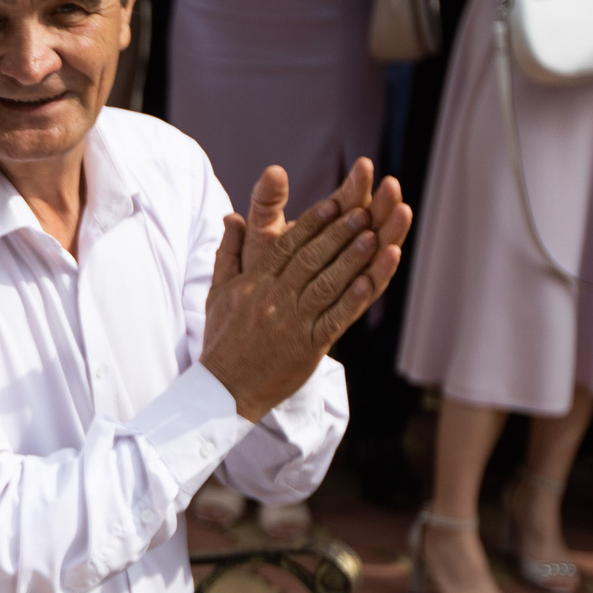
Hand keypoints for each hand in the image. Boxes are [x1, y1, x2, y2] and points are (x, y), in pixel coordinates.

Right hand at [199, 157, 409, 420]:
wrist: (222, 390)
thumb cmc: (223, 340)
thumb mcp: (217, 292)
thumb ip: (228, 253)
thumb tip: (232, 217)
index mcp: (254, 283)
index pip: (287, 245)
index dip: (313, 222)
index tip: (335, 202)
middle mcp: (273, 299)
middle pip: (310, 259)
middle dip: (339, 233)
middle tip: (363, 211)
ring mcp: (291, 323)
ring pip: (326, 285)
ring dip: (352, 259)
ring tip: (374, 237)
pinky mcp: (306, 348)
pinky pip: (334, 320)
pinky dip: (353, 299)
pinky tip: (370, 281)